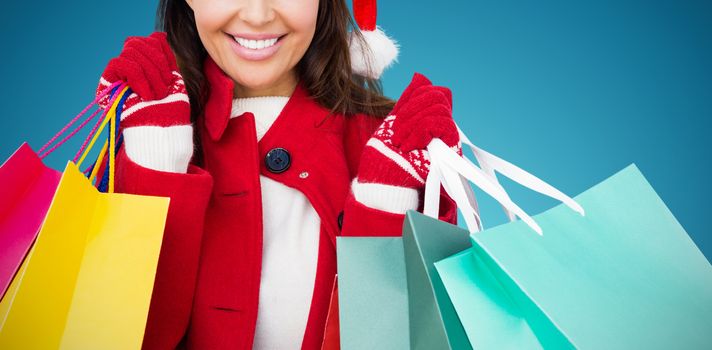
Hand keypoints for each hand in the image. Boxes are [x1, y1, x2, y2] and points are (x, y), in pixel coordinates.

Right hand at [96, 32, 192, 172]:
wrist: (163, 134)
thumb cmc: (170, 112)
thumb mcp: (172, 81)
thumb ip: (164, 59)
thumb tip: (158, 35)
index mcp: (144, 66)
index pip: (149, 41)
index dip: (161, 52)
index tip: (171, 74)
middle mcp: (128, 68)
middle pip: (138, 43)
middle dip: (157, 64)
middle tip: (164, 88)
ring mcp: (117, 76)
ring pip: (131, 52)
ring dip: (150, 74)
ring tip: (157, 95)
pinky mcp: (108, 84)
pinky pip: (121, 64)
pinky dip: (138, 78)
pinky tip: (145, 95)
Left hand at [351, 73, 460, 212]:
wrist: (382, 179)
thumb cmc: (384, 156)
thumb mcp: (393, 121)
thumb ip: (408, 101)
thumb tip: (420, 77)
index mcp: (429, 119)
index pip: (436, 92)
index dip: (418, 96)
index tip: (399, 116)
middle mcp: (441, 128)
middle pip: (439, 96)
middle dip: (413, 110)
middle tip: (397, 132)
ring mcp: (446, 139)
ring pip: (439, 109)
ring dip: (413, 124)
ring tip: (401, 142)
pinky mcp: (449, 151)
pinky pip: (441, 125)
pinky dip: (420, 132)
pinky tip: (408, 146)